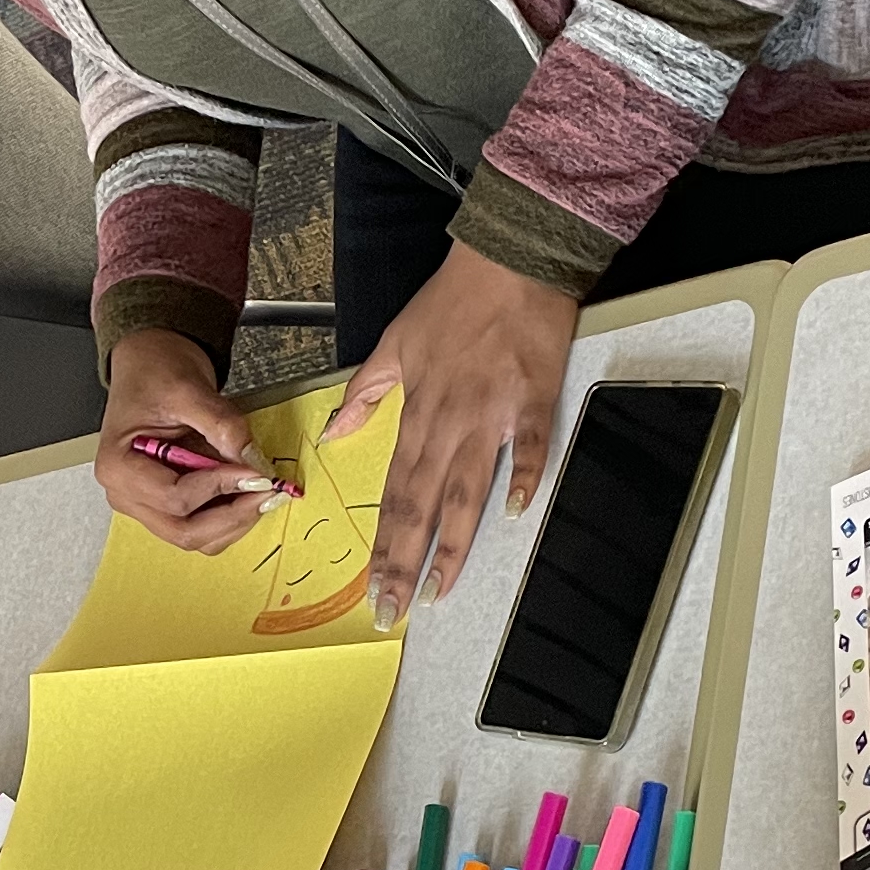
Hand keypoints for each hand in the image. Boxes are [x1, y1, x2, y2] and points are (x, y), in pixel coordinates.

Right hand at [96, 331, 286, 551]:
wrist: (150, 364)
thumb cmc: (154, 372)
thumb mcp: (188, 389)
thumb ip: (222, 425)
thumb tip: (253, 460)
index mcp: (118, 467)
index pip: (175, 498)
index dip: (220, 487)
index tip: (255, 470)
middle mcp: (126, 495)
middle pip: (185, 531)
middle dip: (232, 515)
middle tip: (267, 490)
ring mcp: (145, 505)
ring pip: (196, 537)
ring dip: (234, 520)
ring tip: (260, 490)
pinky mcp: (165, 505)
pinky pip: (201, 526)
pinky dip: (229, 516)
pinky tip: (248, 491)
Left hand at [333, 244, 573, 627]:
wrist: (508, 260)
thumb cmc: (454, 301)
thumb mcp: (393, 343)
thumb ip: (366, 394)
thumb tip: (336, 429)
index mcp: (417, 413)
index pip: (393, 494)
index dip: (384, 543)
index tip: (374, 583)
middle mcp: (449, 423)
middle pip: (422, 506)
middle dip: (407, 564)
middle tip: (397, 609)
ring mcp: (492, 415)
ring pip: (466, 492)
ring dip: (453, 544)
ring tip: (442, 588)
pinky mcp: (532, 400)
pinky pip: (529, 448)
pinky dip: (524, 479)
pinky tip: (515, 514)